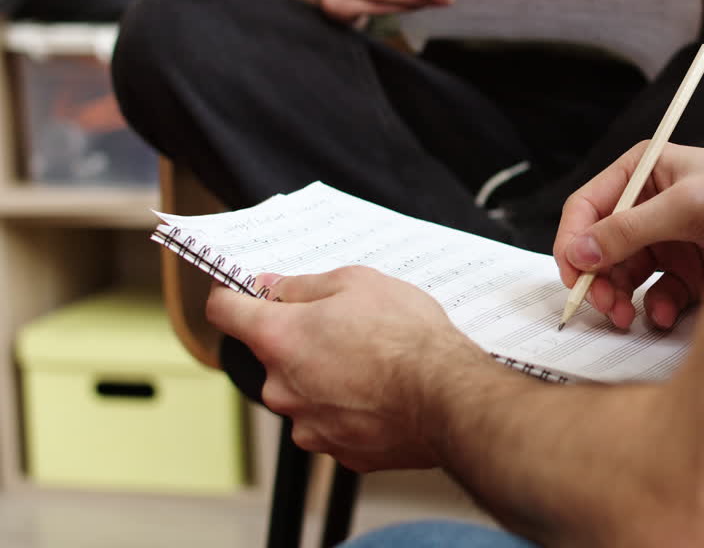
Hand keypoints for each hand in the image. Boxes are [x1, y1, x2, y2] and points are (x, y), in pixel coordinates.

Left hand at [206, 266, 489, 471]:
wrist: (447, 396)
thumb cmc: (407, 338)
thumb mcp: (358, 282)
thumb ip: (303, 285)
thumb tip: (274, 289)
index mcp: (279, 339)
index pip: (225, 312)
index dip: (232, 296)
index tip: (241, 294)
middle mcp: (282, 388)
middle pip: (274, 357)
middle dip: (301, 343)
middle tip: (346, 329)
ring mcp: (309, 425)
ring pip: (305, 394)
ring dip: (327, 379)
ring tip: (374, 366)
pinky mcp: (339, 452)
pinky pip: (334, 423)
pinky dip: (352, 410)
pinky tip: (383, 395)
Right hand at [553, 142, 703, 329]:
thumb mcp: (685, 206)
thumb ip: (629, 228)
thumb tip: (581, 251)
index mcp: (643, 171)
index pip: (588, 205)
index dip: (573, 239)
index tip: (573, 274)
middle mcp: (649, 205)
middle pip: (599, 246)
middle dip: (597, 277)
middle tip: (603, 305)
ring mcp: (666, 240)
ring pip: (621, 275)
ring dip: (619, 299)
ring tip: (626, 316)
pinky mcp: (685, 271)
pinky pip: (653, 294)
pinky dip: (653, 308)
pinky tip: (666, 313)